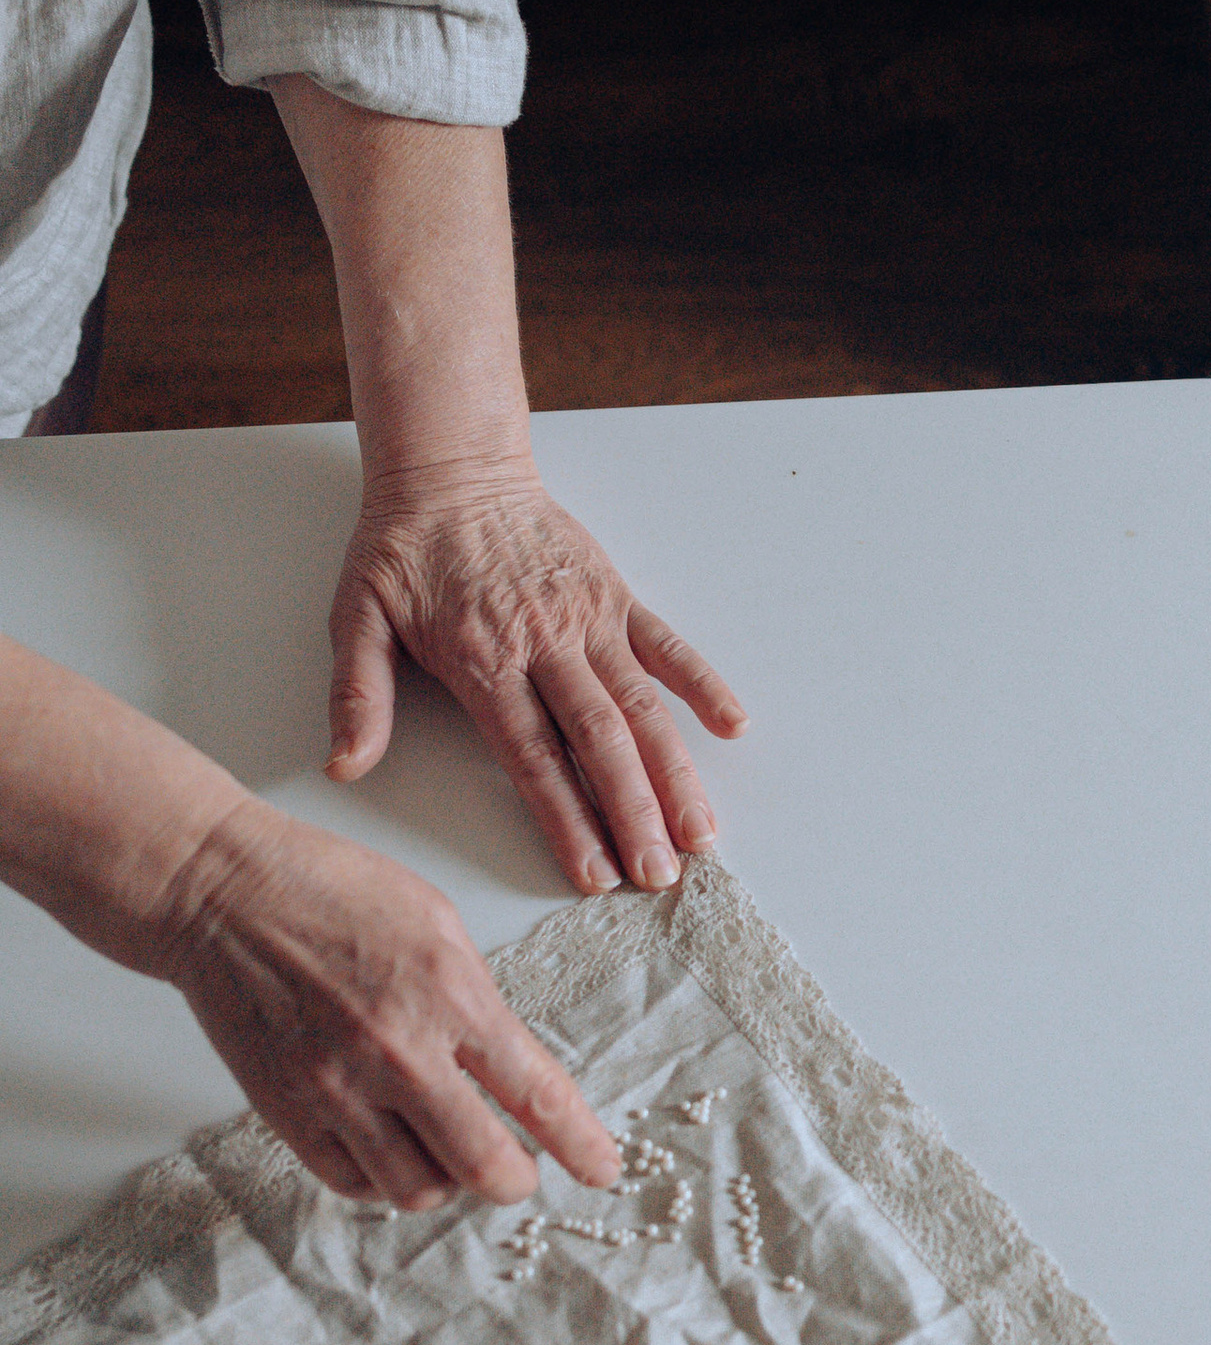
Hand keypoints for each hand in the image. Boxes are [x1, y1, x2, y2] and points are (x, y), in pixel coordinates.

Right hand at [155, 796, 620, 1206]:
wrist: (221, 896)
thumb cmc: (330, 892)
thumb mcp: (436, 924)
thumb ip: (476, 1001)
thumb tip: (507, 1067)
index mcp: (451, 996)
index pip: (537, 1093)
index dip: (581, 1145)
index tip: (603, 1170)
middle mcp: (398, 1052)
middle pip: (483, 1165)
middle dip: (515, 1180)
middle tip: (519, 1171)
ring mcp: (337, 1090)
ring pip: (416, 1188)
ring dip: (446, 1181)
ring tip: (445, 1149)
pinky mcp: (286, 1113)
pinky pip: (352, 1183)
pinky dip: (382, 1179)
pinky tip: (391, 1148)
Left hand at [326, 461, 746, 894]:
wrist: (451, 470)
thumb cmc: (402, 550)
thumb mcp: (356, 617)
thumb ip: (356, 694)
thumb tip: (345, 763)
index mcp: (484, 660)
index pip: (533, 757)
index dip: (567, 819)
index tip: (594, 871)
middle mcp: (545, 644)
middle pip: (600, 741)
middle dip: (635, 814)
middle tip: (660, 874)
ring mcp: (588, 620)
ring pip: (642, 705)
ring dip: (675, 772)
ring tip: (700, 832)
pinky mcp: (615, 595)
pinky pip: (667, 645)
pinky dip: (702, 684)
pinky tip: (732, 726)